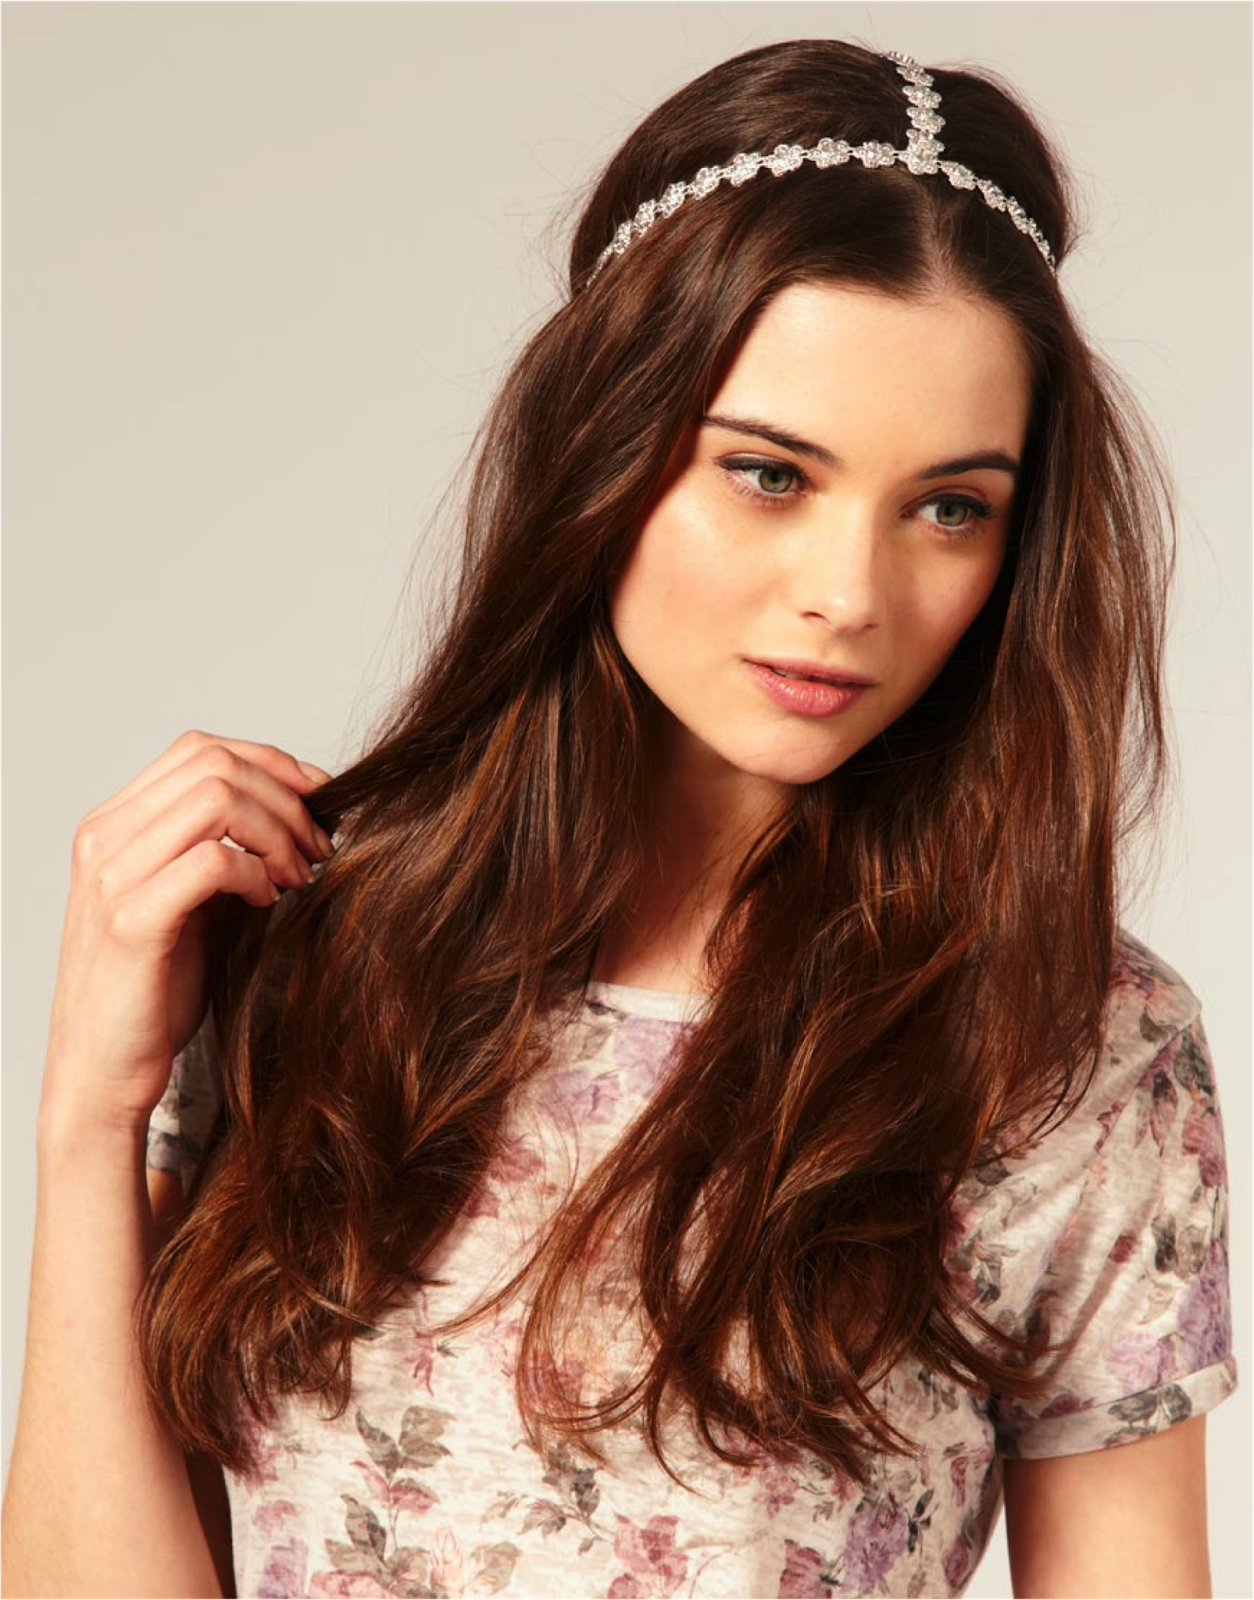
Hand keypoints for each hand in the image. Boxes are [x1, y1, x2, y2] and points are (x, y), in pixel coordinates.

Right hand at [40, 729, 335, 1134]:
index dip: (272, 763)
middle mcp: (105, 838)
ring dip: (277, 830)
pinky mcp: (131, 922)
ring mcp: (112, 877)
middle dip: (286, 798)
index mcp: (115, 823)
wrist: (102, 1072)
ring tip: (298, 874)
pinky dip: (256, 871)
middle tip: (319, 847)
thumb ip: (229, 850)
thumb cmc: (154, 990)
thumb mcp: (196, 902)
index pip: (200, 749)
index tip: (319, 800)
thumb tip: (306, 814)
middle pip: (215, 763)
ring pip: (215, 799)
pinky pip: (211, 861)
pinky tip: (268, 899)